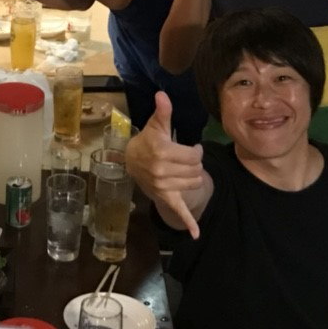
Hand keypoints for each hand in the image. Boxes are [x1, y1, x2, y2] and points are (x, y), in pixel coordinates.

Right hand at [124, 93, 207, 237]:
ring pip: (194, 183)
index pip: (194, 156)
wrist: (131, 162)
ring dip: (194, 177)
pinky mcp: (165, 198)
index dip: (196, 151)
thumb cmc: (147, 141)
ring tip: (184, 171)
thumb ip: (162, 112)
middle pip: (196, 169)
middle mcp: (162, 170)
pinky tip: (196, 234)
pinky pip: (178, 211)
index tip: (191, 149)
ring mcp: (163, 186)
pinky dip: (189, 223)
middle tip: (187, 159)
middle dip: (196, 163)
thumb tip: (162, 94)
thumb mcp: (155, 126)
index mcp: (161, 152)